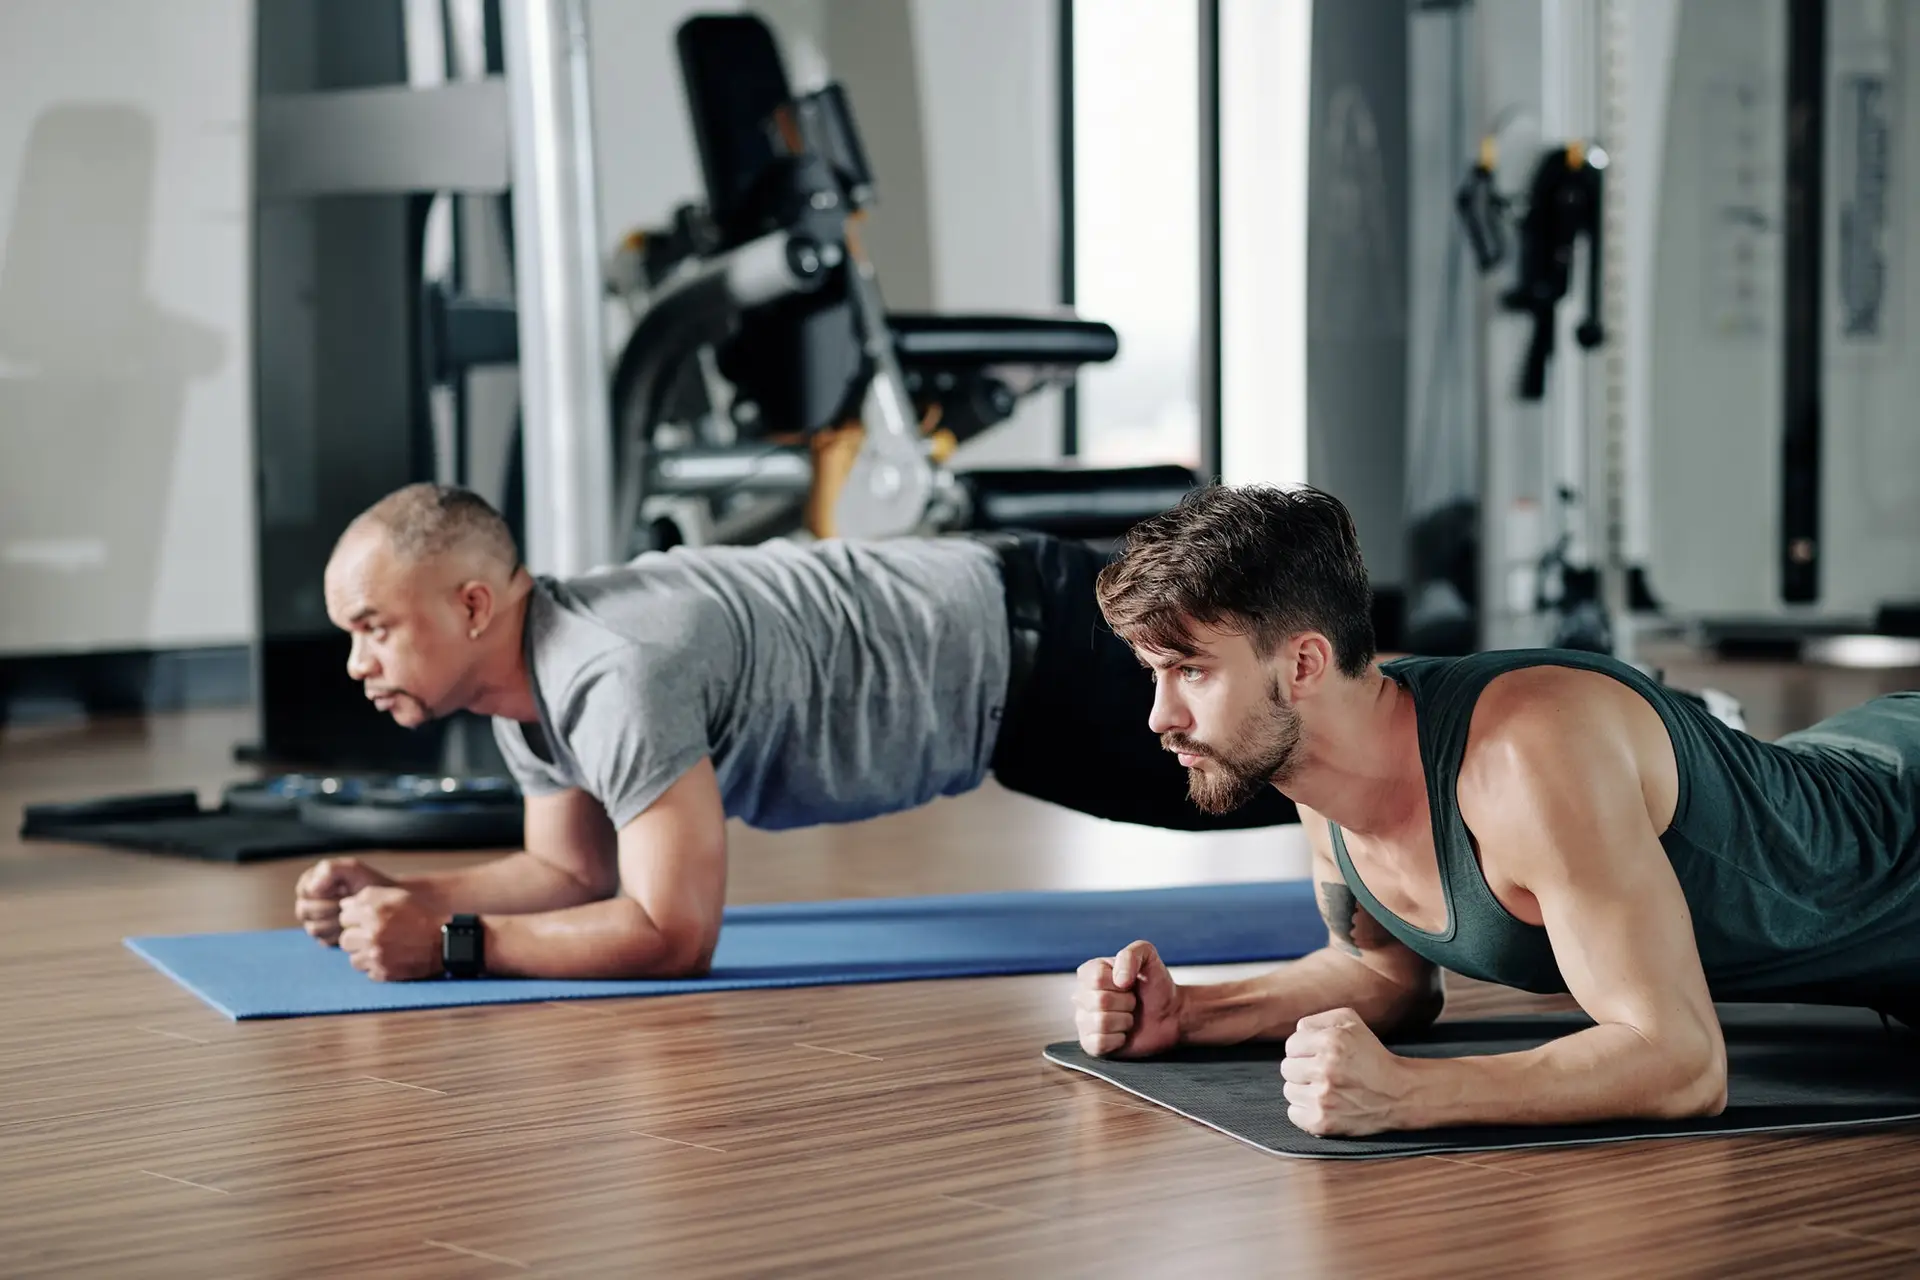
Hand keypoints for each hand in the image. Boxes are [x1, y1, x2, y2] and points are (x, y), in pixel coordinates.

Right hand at [294, 857, 395, 944]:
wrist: (386, 904)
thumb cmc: (369, 882)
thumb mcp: (353, 869)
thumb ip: (330, 870)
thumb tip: (312, 889)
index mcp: (309, 882)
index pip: (306, 892)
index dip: (326, 894)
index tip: (345, 891)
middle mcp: (307, 902)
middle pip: (305, 911)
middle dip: (331, 909)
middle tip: (350, 905)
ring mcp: (312, 921)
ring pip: (313, 928)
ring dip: (337, 922)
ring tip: (353, 914)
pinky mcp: (322, 937)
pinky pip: (323, 941)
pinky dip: (340, 934)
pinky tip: (353, 926)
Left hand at [337, 886, 448, 981]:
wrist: (444, 939)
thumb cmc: (422, 914)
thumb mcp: (397, 895)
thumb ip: (368, 896)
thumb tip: (344, 906)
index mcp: (373, 910)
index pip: (345, 916)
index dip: (356, 918)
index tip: (368, 920)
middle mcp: (372, 933)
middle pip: (345, 939)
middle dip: (357, 938)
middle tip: (374, 936)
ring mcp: (377, 955)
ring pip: (353, 959)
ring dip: (364, 955)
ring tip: (382, 949)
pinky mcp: (384, 972)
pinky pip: (368, 973)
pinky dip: (376, 968)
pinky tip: (390, 958)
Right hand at [1074, 940, 1183, 1057]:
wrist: (1170, 1014)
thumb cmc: (1155, 985)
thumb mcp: (1148, 956)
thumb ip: (1131, 954)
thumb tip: (1119, 980)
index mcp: (1089, 973)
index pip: (1096, 978)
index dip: (1121, 983)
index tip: (1130, 983)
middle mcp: (1082, 996)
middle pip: (1099, 1001)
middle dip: (1126, 1003)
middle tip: (1133, 1002)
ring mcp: (1084, 1021)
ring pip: (1100, 1023)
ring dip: (1124, 1021)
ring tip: (1129, 1017)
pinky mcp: (1091, 1044)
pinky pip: (1098, 1044)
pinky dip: (1118, 1040)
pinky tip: (1123, 1034)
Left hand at [1281, 1008, 1410, 1136]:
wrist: (1399, 1093)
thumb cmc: (1373, 1056)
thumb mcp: (1351, 1022)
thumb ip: (1319, 1019)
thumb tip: (1297, 1030)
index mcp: (1330, 1041)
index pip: (1291, 1045)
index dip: (1304, 1050)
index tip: (1319, 1056)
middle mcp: (1324, 1069)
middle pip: (1287, 1068)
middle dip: (1302, 1069)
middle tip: (1323, 1073)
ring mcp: (1323, 1098)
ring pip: (1289, 1091)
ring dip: (1304, 1090)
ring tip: (1326, 1089)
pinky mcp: (1322, 1122)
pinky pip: (1294, 1113)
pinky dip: (1305, 1110)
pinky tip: (1323, 1104)